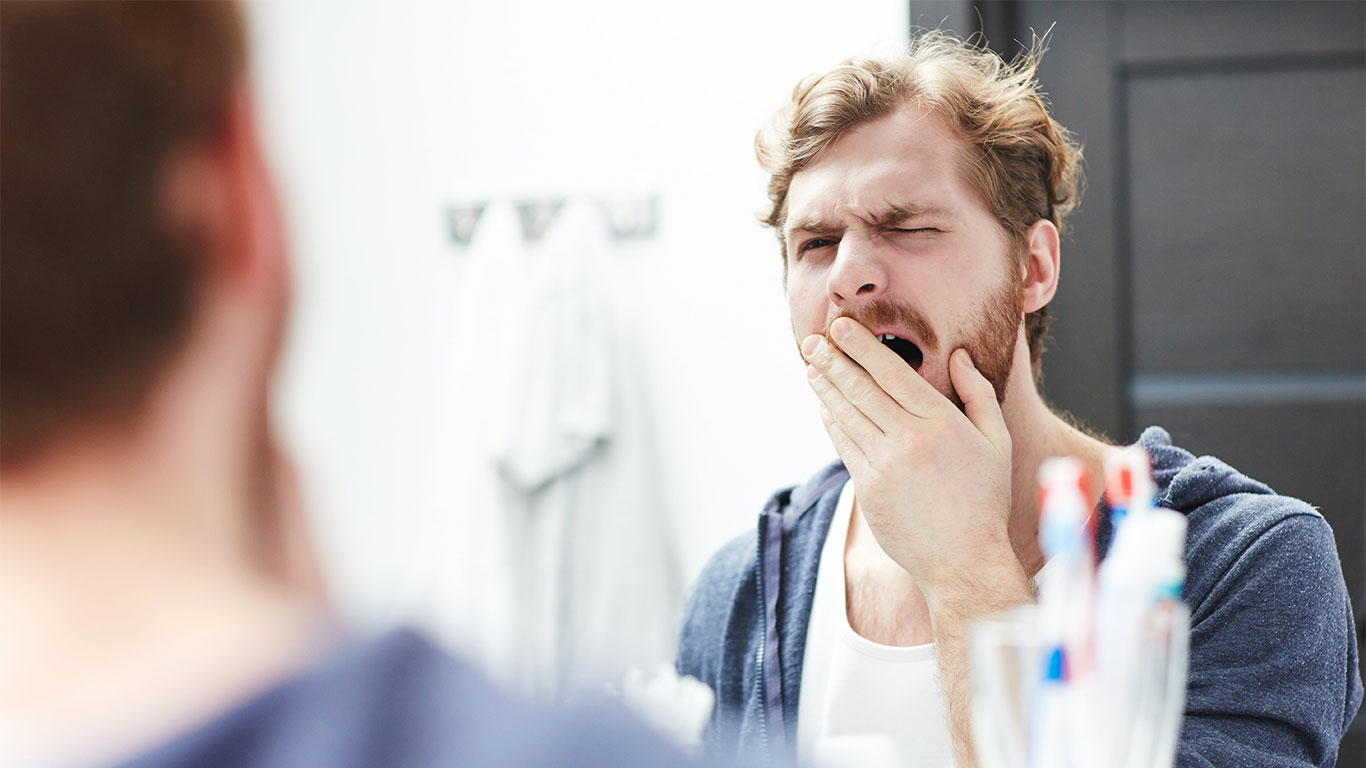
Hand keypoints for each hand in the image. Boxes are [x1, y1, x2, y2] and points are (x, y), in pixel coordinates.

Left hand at [801, 317, 1016, 601]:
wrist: (963, 561)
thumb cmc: (984, 499)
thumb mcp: (996, 441)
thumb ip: (978, 393)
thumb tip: (959, 355)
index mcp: (941, 422)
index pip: (892, 372)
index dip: (861, 347)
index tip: (841, 328)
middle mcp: (909, 440)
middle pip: (861, 388)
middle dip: (832, 360)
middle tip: (811, 340)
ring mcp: (885, 465)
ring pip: (846, 415)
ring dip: (824, 387)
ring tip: (811, 366)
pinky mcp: (867, 489)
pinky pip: (844, 445)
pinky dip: (830, 421)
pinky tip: (823, 405)